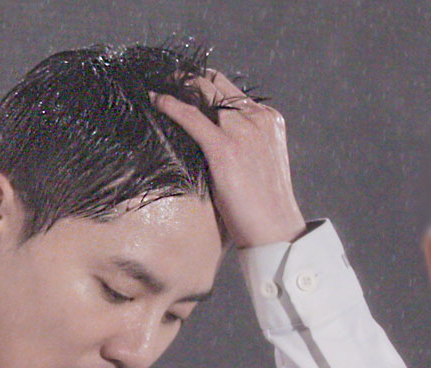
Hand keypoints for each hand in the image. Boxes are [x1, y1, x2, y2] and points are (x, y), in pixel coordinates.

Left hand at [153, 70, 307, 247]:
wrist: (276, 228)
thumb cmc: (263, 205)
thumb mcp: (259, 162)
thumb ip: (244, 143)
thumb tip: (214, 141)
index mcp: (269, 120)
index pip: (233, 91)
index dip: (207, 83)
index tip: (187, 81)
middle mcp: (257, 118)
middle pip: (217, 86)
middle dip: (190, 78)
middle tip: (167, 76)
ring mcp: (242, 130)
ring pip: (204, 94)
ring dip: (178, 88)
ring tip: (158, 84)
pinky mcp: (224, 147)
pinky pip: (191, 117)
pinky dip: (170, 105)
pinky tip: (155, 99)